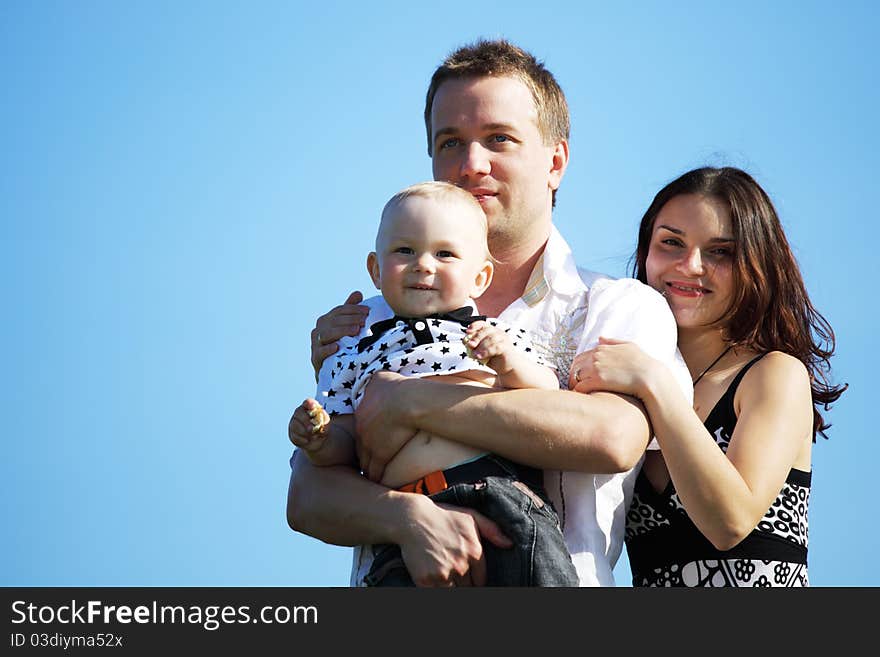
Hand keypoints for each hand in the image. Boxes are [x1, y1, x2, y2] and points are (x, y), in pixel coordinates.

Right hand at [288, 398, 329, 450]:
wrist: (319, 441)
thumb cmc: (322, 428)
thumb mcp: (326, 423)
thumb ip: (324, 420)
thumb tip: (321, 420)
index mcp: (309, 407)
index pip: (308, 402)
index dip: (309, 403)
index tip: (313, 406)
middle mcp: (299, 413)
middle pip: (299, 412)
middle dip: (305, 421)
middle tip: (311, 428)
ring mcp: (294, 423)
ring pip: (295, 425)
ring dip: (305, 432)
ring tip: (313, 436)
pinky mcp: (292, 434)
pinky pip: (295, 436)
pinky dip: (302, 439)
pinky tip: (307, 440)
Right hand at [311, 291, 369, 376]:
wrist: (334, 374)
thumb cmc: (343, 348)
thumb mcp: (347, 329)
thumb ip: (350, 311)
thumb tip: (358, 293)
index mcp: (326, 321)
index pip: (339, 311)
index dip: (353, 309)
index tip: (368, 311)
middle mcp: (318, 330)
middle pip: (333, 320)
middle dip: (350, 319)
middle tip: (365, 320)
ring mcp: (315, 345)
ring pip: (326, 334)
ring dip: (341, 331)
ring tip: (356, 330)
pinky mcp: (315, 359)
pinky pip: (319, 352)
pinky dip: (327, 349)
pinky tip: (337, 347)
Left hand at [354, 370, 417, 481]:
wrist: (406, 402)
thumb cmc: (398, 387)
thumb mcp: (382, 377)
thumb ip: (377, 380)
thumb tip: (378, 379)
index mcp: (362, 412)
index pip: (361, 428)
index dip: (367, 435)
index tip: (374, 440)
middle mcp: (362, 429)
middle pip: (361, 446)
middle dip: (366, 452)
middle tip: (370, 459)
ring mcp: (370, 443)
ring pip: (365, 461)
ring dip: (369, 467)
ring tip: (373, 474)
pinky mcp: (380, 455)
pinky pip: (375, 471)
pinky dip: (376, 476)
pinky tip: (379, 481)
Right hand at [397, 497, 512, 586]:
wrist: (412, 518)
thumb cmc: (443, 517)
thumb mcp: (471, 516)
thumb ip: (492, 530)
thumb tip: (510, 544)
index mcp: (474, 551)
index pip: (482, 580)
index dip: (475, 579)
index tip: (469, 575)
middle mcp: (461, 565)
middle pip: (469, 588)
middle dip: (463, 583)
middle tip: (454, 573)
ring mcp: (443, 574)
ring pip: (455, 592)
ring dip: (451, 587)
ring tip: (445, 575)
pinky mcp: (426, 581)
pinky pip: (437, 594)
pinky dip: (437, 589)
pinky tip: (435, 580)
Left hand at [463, 320, 511, 369]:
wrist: (508, 368)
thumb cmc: (494, 359)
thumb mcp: (481, 352)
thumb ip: (474, 346)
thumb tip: (465, 341)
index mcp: (491, 332)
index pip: (482, 324)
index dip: (475, 326)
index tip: (468, 331)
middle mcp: (498, 333)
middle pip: (486, 330)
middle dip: (476, 337)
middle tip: (470, 345)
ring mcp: (504, 339)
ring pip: (491, 339)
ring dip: (481, 347)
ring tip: (475, 355)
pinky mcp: (507, 347)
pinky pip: (496, 347)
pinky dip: (486, 351)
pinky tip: (481, 357)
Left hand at [569, 337, 652, 396]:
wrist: (649, 376)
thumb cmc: (642, 362)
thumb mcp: (629, 345)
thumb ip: (612, 342)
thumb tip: (600, 338)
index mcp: (602, 348)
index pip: (581, 357)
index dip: (579, 367)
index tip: (579, 376)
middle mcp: (596, 356)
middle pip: (575, 366)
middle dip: (573, 376)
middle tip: (574, 386)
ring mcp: (595, 368)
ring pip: (575, 376)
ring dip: (574, 385)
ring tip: (577, 394)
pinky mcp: (597, 380)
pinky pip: (579, 386)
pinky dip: (578, 392)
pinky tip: (581, 398)